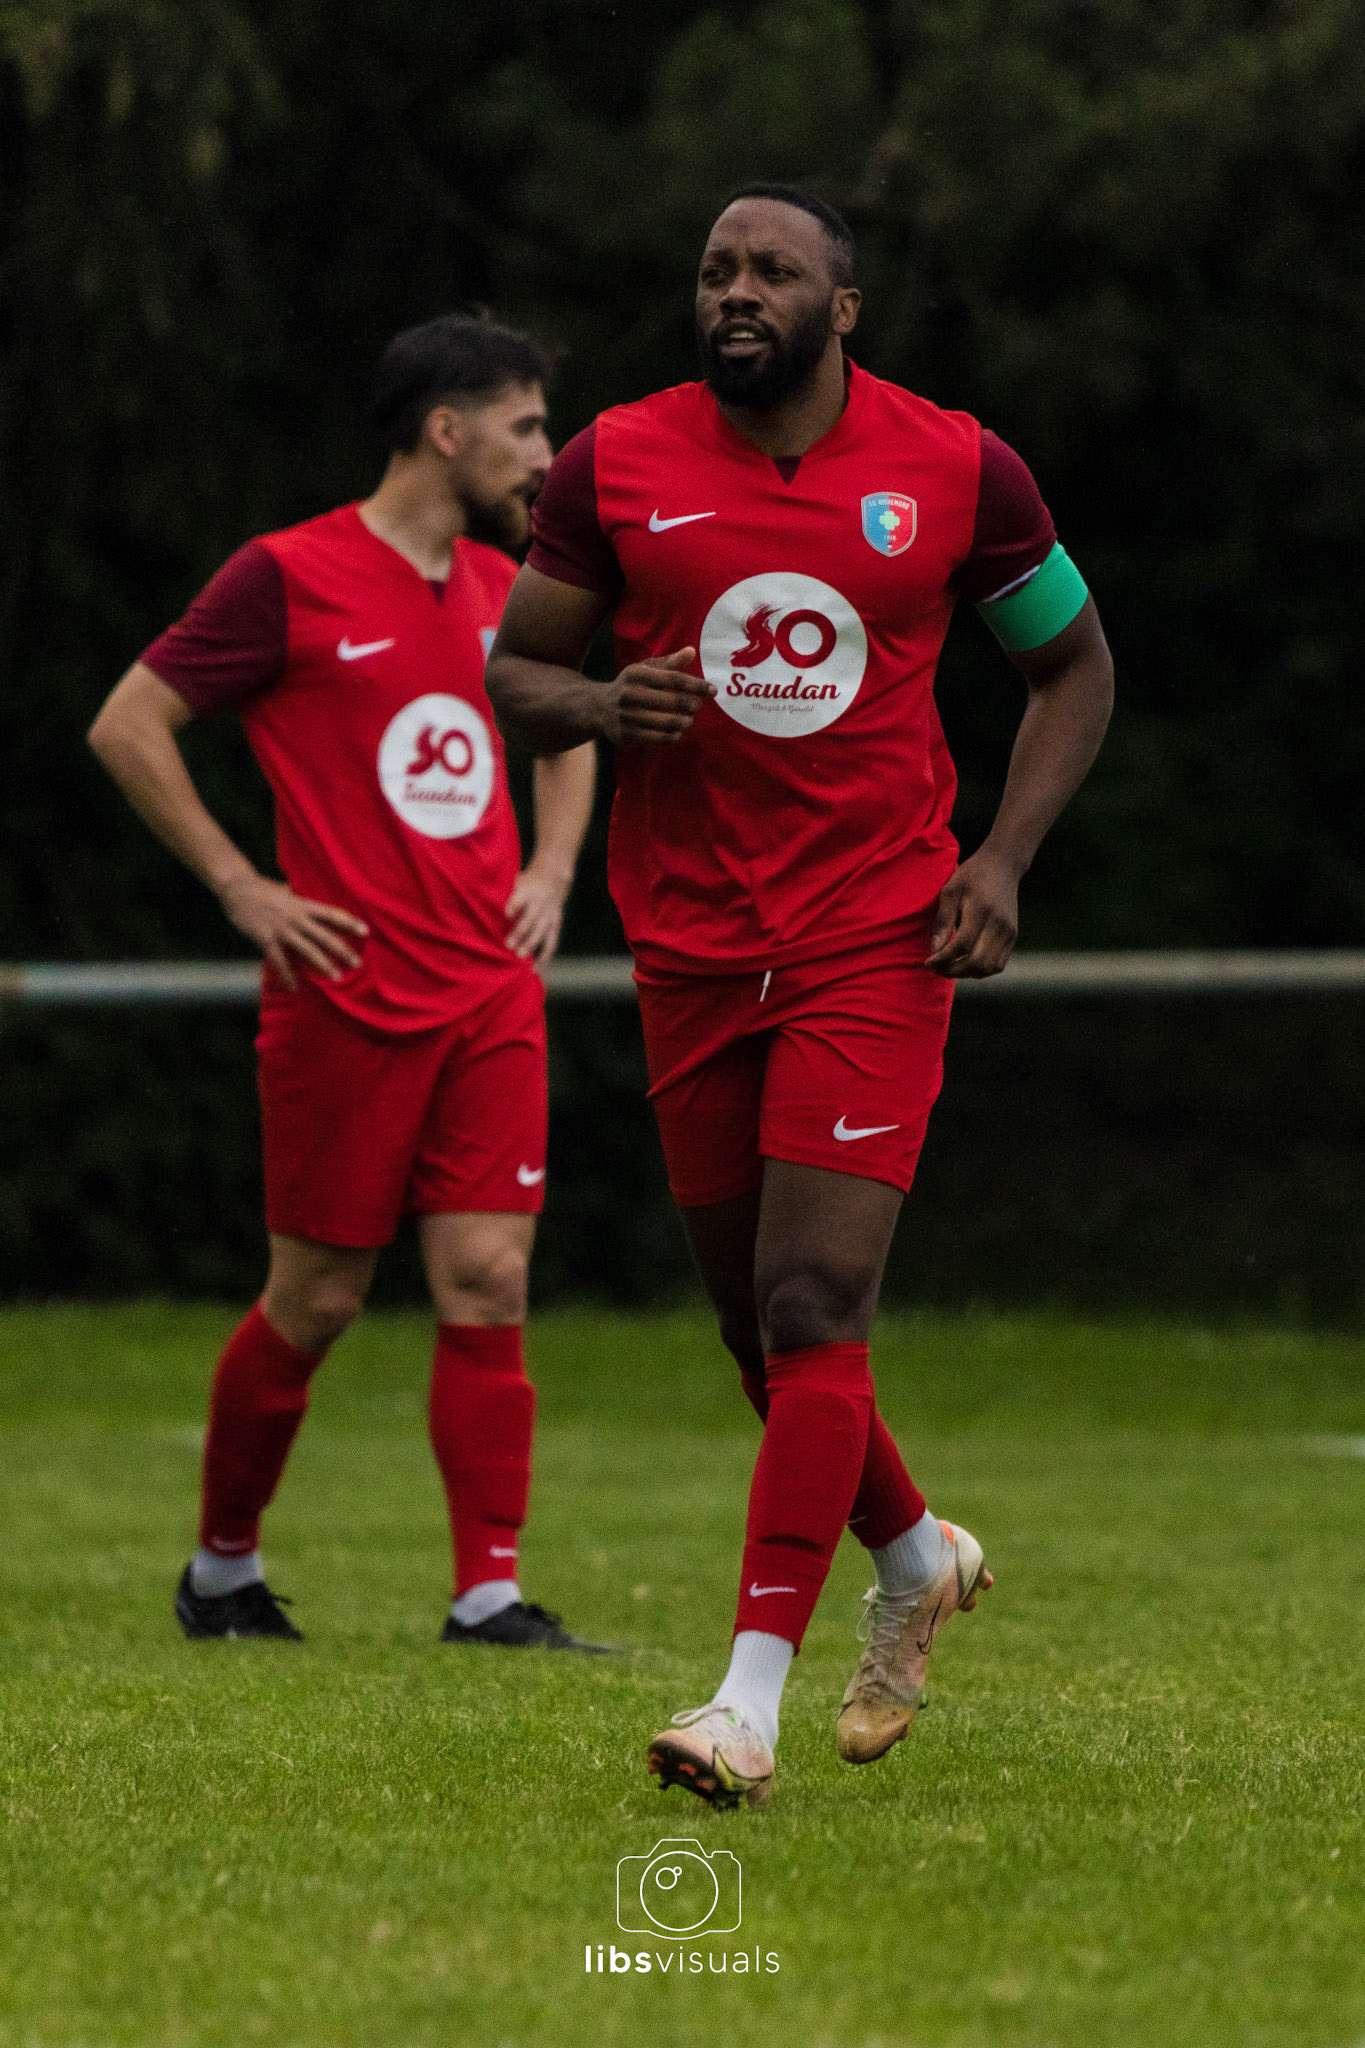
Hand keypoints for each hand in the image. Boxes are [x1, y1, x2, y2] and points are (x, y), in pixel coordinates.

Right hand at [218, 871, 367, 990]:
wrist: (237, 888)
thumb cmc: (262, 889)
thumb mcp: (285, 890)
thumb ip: (297, 897)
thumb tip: (302, 893)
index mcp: (303, 905)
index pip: (332, 914)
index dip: (349, 922)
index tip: (365, 931)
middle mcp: (296, 918)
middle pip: (325, 936)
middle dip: (342, 950)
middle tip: (357, 963)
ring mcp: (282, 929)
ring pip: (307, 950)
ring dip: (322, 965)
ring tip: (336, 977)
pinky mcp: (266, 939)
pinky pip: (279, 961)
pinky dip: (287, 975)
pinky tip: (294, 987)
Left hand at [504, 865, 568, 963]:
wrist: (553, 876)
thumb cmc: (527, 882)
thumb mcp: (517, 880)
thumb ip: (505, 893)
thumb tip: (479, 901)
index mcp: (527, 891)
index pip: (520, 899)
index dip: (514, 906)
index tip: (506, 915)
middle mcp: (539, 903)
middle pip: (530, 919)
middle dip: (520, 932)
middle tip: (509, 945)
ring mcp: (549, 915)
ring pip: (541, 931)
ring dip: (531, 944)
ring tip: (520, 956)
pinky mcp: (555, 924)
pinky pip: (552, 941)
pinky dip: (545, 955)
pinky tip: (537, 967)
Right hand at [605, 645, 713, 744]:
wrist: (599, 708)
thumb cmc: (631, 686)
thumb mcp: (645, 670)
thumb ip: (669, 662)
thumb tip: (691, 651)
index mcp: (635, 674)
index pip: (673, 678)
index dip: (696, 685)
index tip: (712, 690)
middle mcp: (629, 694)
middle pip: (672, 701)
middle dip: (692, 705)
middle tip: (698, 706)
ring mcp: (626, 716)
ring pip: (667, 722)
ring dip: (685, 721)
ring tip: (689, 719)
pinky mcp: (626, 734)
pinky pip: (658, 737)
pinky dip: (673, 735)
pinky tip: (677, 730)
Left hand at [925, 848, 1021, 979]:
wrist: (1002, 866)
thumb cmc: (972, 875)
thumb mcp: (950, 890)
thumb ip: (943, 920)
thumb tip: (934, 950)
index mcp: (981, 911)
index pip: (962, 946)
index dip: (943, 959)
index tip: (928, 962)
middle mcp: (999, 925)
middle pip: (977, 962)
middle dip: (953, 971)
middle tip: (936, 968)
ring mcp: (1009, 932)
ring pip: (989, 968)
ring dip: (967, 973)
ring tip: (949, 967)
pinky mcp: (1013, 936)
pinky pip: (998, 964)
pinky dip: (980, 970)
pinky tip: (965, 962)